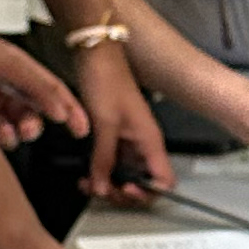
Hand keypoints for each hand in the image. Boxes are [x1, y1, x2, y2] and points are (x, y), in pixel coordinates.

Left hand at [0, 29, 84, 154]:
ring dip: (16, 135)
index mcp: (20, 68)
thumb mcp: (6, 62)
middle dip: (35, 125)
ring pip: (14, 127)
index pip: (52, 91)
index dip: (70, 109)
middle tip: (29, 132)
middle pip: (33, 112)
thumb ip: (36, 85)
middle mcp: (6, 85)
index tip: (82, 129)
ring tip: (10, 135)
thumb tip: (59, 109)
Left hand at [76, 40, 172, 201]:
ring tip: (88, 184)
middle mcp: (142, 144)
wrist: (94, 55)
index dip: (148, 192)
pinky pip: (110, 163)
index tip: (125, 189)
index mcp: (149, 140)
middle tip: (101, 190)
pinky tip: (85, 174)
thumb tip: (103, 187)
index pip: (164, 180)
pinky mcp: (113, 136)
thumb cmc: (106, 80)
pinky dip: (99, 172)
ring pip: (124, 175)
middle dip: (122, 193)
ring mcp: (127, 141)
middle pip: (143, 184)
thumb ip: (104, 158)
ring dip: (108, 184)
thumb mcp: (105, 123)